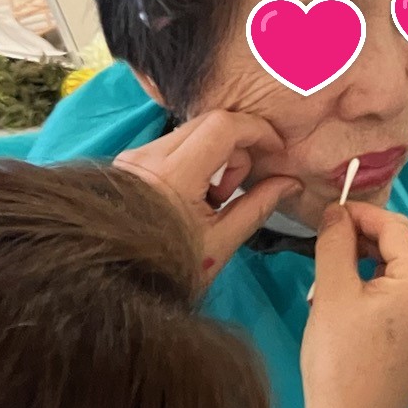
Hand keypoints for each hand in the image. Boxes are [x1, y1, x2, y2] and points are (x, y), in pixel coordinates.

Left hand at [113, 110, 300, 281]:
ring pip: (191, 133)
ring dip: (217, 155)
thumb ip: (258, 205)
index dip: (257, 131)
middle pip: (208, 123)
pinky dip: (196, 162)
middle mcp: (148, 155)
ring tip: (214, 199)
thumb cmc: (170, 269)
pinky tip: (194, 197)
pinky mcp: (128, 163)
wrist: (116, 284)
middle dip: (238, 147)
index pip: (223, 126)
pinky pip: (173, 145)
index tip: (275, 150)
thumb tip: (291, 183)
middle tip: (238, 188)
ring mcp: (134, 157)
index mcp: (173, 175)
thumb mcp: (222, 242)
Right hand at [303, 202, 407, 407]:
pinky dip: (398, 283)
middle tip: (335, 245)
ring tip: (347, 271)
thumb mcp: (331, 292)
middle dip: (375, 238)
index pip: (395, 228)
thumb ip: (336, 242)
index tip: (330, 214)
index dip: (361, 216)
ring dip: (386, 259)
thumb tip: (338, 212)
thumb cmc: (339, 359)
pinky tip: (367, 294)